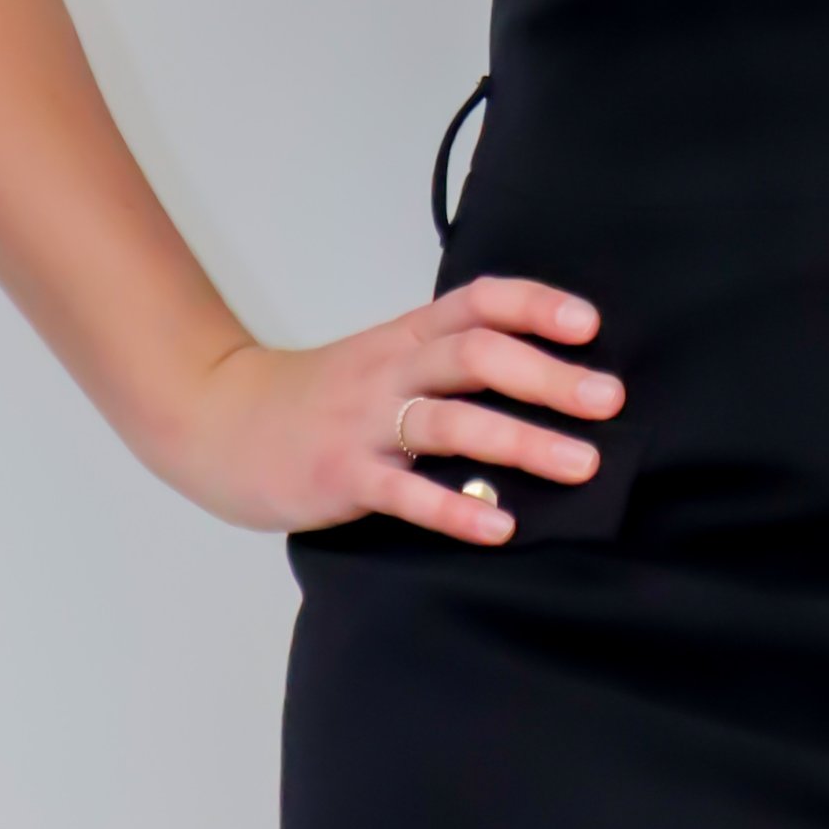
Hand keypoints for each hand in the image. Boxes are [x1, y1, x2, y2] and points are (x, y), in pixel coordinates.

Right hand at [152, 277, 623, 541]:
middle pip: (475, 355)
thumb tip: (545, 376)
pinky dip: (456, 509)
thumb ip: (446, 360)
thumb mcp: (383, 359)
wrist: (218, 421)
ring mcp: (364, 423)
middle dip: (548, 376)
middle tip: (609, 400)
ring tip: (581, 463)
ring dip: (523, 441)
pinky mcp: (342, 477)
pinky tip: (500, 526)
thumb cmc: (317, 398)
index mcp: (406, 335)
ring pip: (451, 421)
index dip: (536, 305)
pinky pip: (406, 492)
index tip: (590, 325)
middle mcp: (391, 369)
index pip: (478, 301)